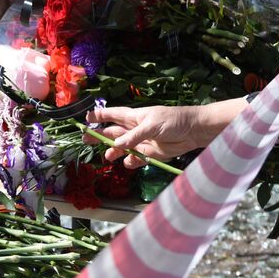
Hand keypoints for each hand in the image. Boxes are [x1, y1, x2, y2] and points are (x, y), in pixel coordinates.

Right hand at [87, 104, 206, 168]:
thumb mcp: (152, 125)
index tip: (85, 118)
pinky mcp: (149, 154)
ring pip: (120, 148)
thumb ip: (134, 136)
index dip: (98, 116)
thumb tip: (115, 146)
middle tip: (85, 140)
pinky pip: (134, 159)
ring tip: (108, 157)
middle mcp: (134, 129)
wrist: (193, 132)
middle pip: (111, 133)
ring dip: (113, 152)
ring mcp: (141, 142)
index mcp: (133, 117)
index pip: (111, 115)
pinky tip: (129, 162)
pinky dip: (130, 162)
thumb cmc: (173, 120)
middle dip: (99, 136)